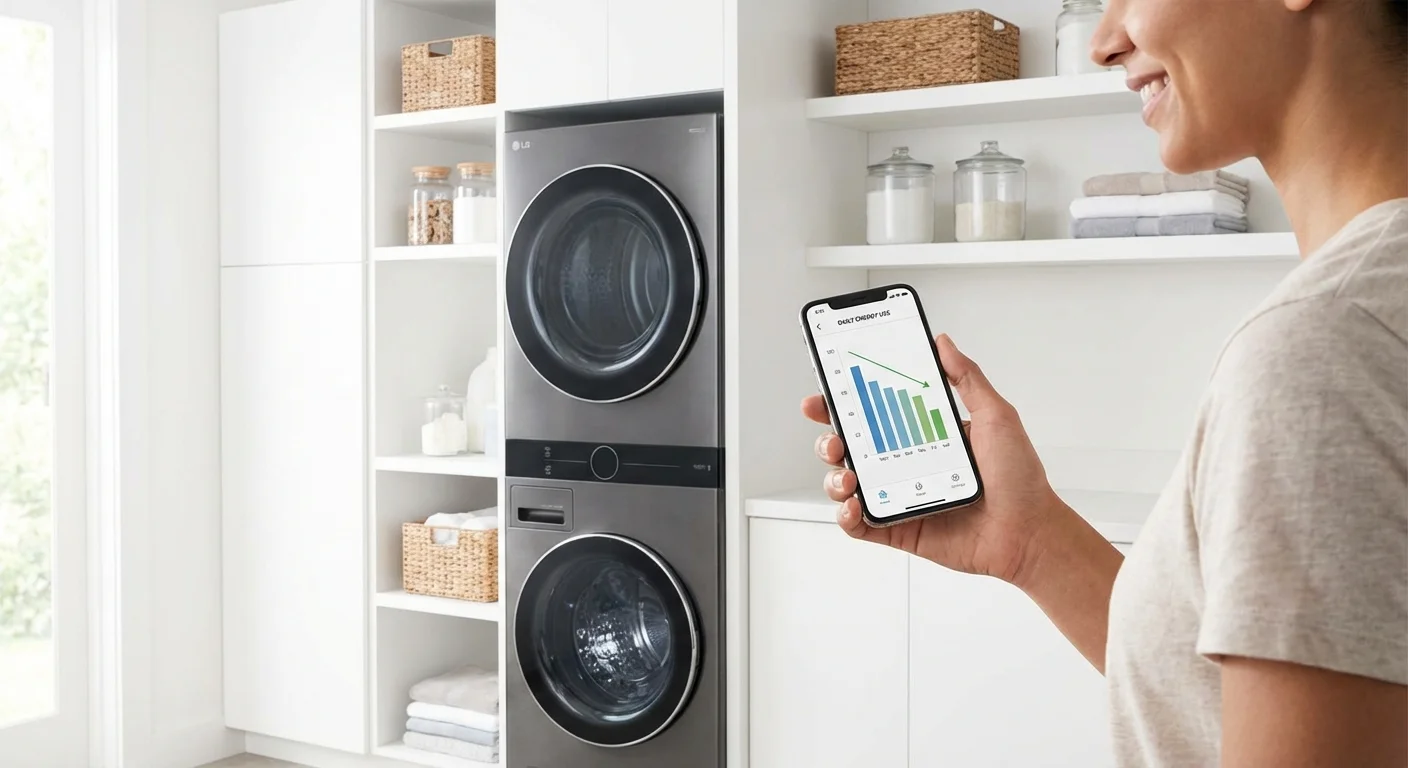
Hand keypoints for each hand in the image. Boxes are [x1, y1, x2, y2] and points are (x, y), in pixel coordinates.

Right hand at [801, 334, 1062, 584]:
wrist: (1029, 532)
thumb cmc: (1019, 479)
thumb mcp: (996, 416)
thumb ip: (967, 378)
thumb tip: (943, 343)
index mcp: (923, 434)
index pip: (874, 413)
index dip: (844, 402)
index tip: (827, 391)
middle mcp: (905, 463)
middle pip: (851, 447)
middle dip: (830, 438)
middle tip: (835, 437)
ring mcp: (899, 496)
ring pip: (846, 484)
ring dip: (834, 477)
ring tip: (848, 476)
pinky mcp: (898, 528)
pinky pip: (859, 524)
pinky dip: (845, 515)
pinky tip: (854, 505)